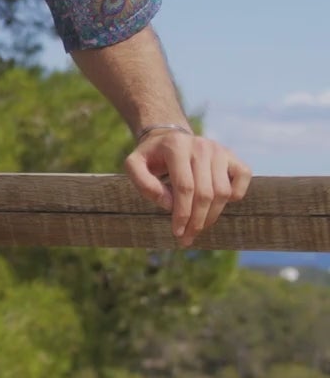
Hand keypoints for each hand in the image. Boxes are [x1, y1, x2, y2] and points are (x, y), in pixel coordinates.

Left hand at [124, 131, 252, 246]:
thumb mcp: (135, 165)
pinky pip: (243, 177)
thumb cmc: (152, 158)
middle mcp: (201, 146)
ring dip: (211, 216)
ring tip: (198, 227)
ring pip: (223, 192)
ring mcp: (219, 150)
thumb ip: (144, 183)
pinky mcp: (232, 155)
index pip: (184, 187)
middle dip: (197, 221)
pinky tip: (218, 204)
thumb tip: (169, 204)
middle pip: (205, 193)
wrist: (170, 139)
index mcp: (177, 146)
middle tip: (187, 239)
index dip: (182, 214)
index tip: (177, 232)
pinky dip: (235, 195)